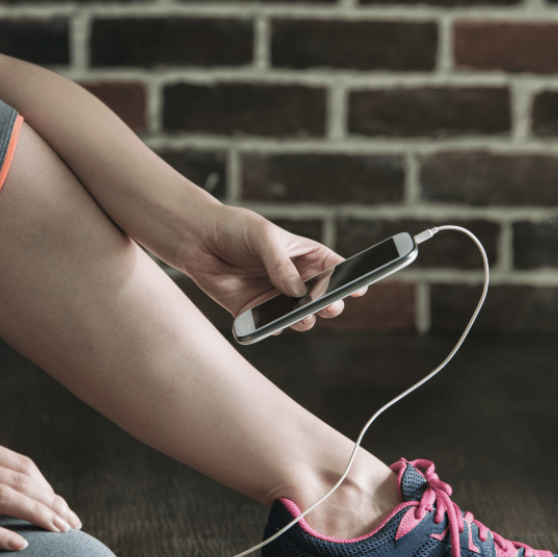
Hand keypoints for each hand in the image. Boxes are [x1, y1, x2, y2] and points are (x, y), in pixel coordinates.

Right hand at [0, 431, 79, 550]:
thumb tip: (12, 482)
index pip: (19, 464)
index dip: (46, 487)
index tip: (60, 506)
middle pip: (17, 480)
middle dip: (50, 503)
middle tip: (71, 524)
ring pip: (0, 498)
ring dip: (36, 515)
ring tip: (59, 533)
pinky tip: (20, 546)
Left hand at [181, 207, 365, 331]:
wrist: (199, 241)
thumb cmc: (236, 229)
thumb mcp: (262, 236)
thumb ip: (280, 263)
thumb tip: (296, 290)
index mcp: (308, 256)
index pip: (336, 269)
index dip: (351, 279)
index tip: (359, 288)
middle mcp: (297, 281)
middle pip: (324, 300)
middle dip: (330, 305)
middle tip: (328, 306)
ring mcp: (278, 299)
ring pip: (301, 318)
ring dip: (303, 319)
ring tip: (299, 314)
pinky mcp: (256, 313)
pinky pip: (271, 326)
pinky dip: (273, 327)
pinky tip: (270, 321)